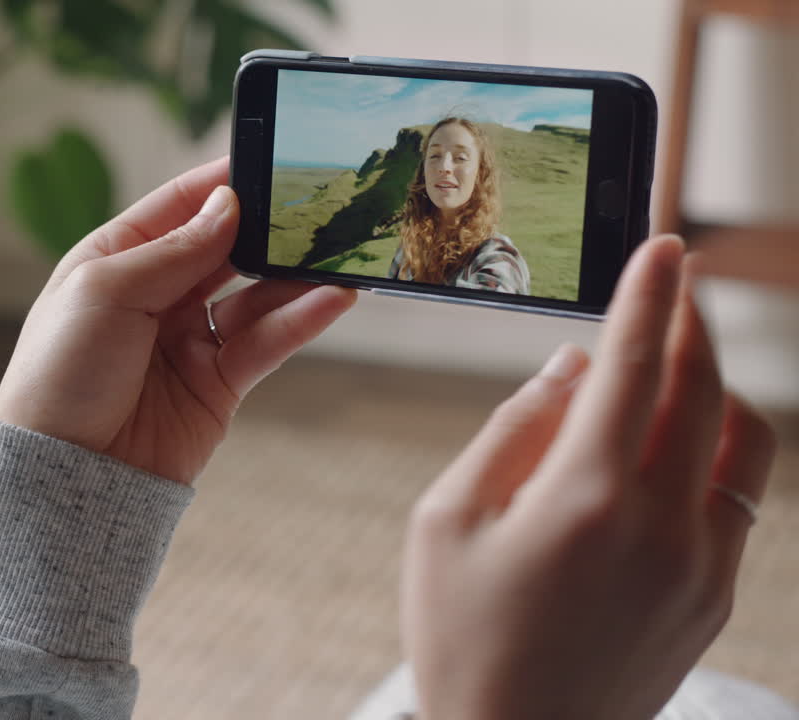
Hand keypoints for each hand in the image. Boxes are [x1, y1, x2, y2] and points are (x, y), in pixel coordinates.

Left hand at [0, 158, 355, 483]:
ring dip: (295, 274)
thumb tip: (227, 206)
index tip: (271, 159)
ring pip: (254, 295)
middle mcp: (156, 295)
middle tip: (317, 202)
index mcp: (116, 261)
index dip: (222, 182)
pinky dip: (300, 319)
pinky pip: (266, 343)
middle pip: (224, 247)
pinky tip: (332, 297)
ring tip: (340, 250)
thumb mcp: (106, 293)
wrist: (66, 475)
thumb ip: (173, 251)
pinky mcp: (217, 384)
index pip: (178, 206)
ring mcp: (188, 339)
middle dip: (267, 226)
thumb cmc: (61, 376)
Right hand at [403, 235, 776, 719]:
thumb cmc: (461, 637)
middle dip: (690, 322)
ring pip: (743, 441)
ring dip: (716, 384)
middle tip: (674, 283)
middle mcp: (662, 526)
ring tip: (675, 365)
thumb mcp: (446, 524)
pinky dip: (715, 449)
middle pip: (703, 389)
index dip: (649, 295)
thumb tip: (569, 370)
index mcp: (585, 499)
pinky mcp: (715, 599)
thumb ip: (511, 433)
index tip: (664, 245)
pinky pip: (739, 498)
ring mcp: (703, 567)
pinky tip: (672, 447)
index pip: (634, 366)